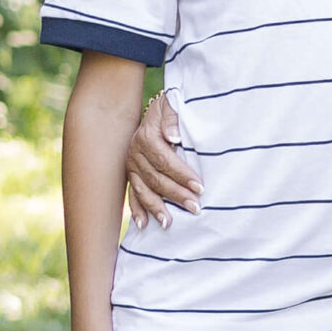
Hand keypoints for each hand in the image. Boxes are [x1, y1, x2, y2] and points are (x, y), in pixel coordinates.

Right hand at [125, 94, 200, 226]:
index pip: (165, 160)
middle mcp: (135, 153)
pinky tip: (144, 225)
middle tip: (195, 207)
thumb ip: (172, 118)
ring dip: (156, 207)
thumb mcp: (172, 105)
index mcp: (146, 137)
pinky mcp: (131, 175)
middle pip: (156, 178)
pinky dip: (138, 210)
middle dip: (176, 194)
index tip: (200, 187)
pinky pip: (132, 194)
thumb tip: (174, 137)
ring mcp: (131, 166)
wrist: (154, 110)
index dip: (182, 175)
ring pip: (143, 189)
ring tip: (168, 222)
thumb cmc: (170, 109)